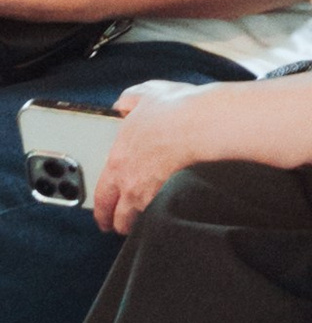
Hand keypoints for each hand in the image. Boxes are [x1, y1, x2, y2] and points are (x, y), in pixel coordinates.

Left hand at [92, 83, 220, 240]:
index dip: (101, 209)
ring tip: (143, 223)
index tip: (103, 213)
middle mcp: (129, 182)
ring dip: (139, 223)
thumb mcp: (143, 95)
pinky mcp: (172, 195)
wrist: (199, 123)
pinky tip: (167, 212)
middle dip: (116, 224)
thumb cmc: (172, 110)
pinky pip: (161, 214)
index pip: (102, 194)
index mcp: (118, 159)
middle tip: (117, 226)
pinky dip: (162, 215)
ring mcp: (150, 192)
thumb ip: (129, 101)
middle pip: (117, 217)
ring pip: (138, 221)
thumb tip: (123, 103)